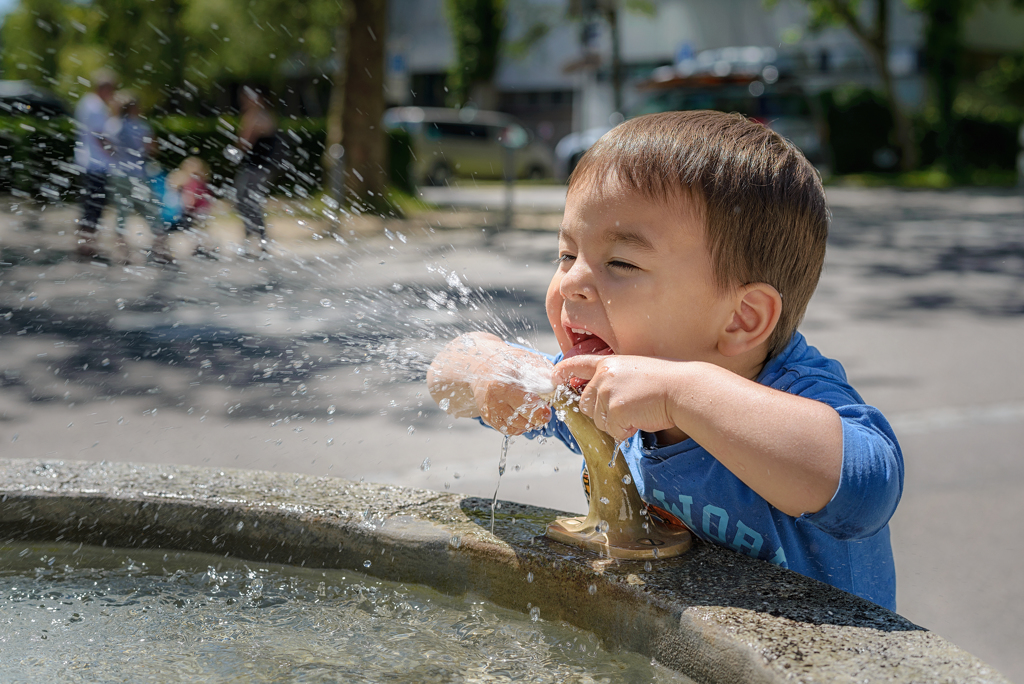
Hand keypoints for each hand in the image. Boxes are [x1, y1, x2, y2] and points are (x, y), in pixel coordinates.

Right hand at [428, 333, 553, 434]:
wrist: (480, 364)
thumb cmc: (507, 362)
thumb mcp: (526, 360)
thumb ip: (543, 371)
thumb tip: (557, 383)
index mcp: (505, 383)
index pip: (527, 405)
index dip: (541, 411)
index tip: (547, 410)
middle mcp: (494, 398)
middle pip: (522, 420)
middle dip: (537, 419)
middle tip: (543, 414)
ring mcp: (489, 409)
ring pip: (514, 427)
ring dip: (528, 424)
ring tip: (534, 415)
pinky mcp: (487, 416)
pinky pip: (506, 429)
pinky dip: (518, 427)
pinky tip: (523, 419)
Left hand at [552, 354, 681, 441]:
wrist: (682, 389)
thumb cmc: (665, 382)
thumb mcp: (635, 371)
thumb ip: (614, 379)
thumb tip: (600, 398)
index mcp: (608, 363)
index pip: (578, 364)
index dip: (563, 371)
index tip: (554, 377)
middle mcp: (604, 376)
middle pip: (586, 404)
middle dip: (602, 412)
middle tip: (628, 408)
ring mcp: (608, 393)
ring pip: (598, 420)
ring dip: (616, 423)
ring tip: (638, 411)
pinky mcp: (615, 411)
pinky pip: (613, 431)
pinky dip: (626, 431)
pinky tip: (640, 419)